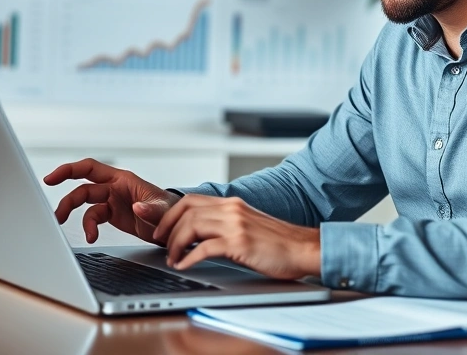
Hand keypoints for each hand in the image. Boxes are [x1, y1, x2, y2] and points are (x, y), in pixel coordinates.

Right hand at [43, 158, 181, 244]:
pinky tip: (91, 236)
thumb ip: (152, 209)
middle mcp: (114, 187)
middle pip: (83, 187)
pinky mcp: (112, 214)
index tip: (52, 178)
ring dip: (73, 213)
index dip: (70, 170)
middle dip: (66, 197)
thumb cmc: (171, 209)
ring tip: (63, 225)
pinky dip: (89, 227)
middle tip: (54, 213)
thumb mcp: (165, 209)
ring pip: (85, 203)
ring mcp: (112, 200)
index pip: (91, 168)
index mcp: (123, 179)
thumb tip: (138, 207)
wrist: (175, 225)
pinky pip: (93, 218)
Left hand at [152, 194, 320, 279]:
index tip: (161, 229)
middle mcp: (232, 209)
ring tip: (172, 258)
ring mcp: (236, 225)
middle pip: (186, 210)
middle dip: (167, 228)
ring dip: (175, 244)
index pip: (190, 200)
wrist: (305, 249)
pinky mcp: (240, 242)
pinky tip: (184, 266)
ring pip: (191, 226)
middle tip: (161, 244)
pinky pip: (204, 248)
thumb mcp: (248, 226)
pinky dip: (188, 258)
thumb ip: (226, 226)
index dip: (170, 214)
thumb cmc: (280, 243)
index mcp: (233, 204)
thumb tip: (200, 236)